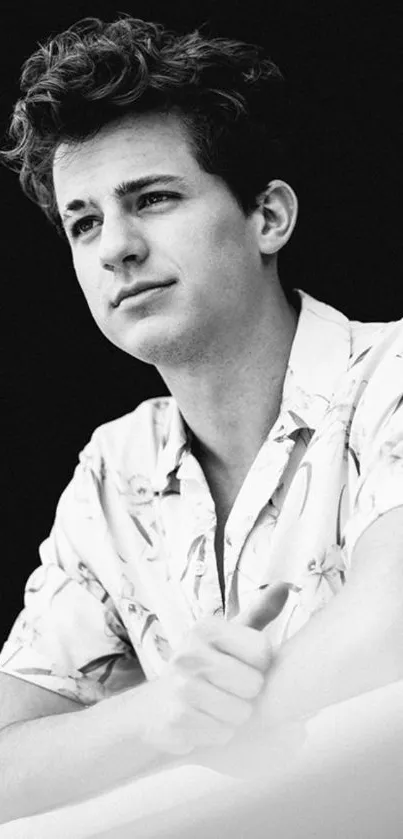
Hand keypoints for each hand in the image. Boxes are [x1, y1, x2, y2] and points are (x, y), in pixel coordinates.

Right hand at [139, 583, 291, 754]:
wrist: (154, 705)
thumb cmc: (203, 667)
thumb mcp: (227, 636)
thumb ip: (258, 613)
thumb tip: (284, 586)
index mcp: (206, 628)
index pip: (262, 651)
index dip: (260, 664)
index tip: (244, 664)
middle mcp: (189, 654)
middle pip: (253, 684)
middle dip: (247, 693)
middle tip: (229, 689)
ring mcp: (180, 687)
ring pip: (240, 713)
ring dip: (233, 716)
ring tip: (216, 705)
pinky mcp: (175, 720)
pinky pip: (221, 734)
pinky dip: (217, 733)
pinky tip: (202, 720)